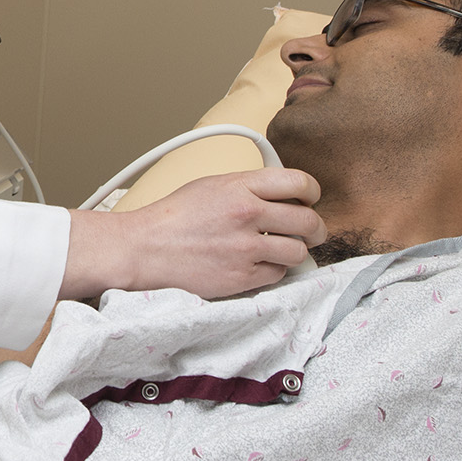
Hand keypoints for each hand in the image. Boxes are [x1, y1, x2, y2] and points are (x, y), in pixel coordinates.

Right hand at [62, 167, 324, 300]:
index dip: (312, 192)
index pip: (299, 183)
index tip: (311, 199)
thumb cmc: (173, 217)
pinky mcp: (242, 277)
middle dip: (315, 228)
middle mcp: (248, 215)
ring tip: (283, 250)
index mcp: (241, 187)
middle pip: (308, 220)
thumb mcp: (211, 185)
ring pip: (298, 251)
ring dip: (295, 251)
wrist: (146, 249)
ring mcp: (246, 249)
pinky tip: (260, 265)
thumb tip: (281, 193)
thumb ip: (247, 186)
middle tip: (312, 232)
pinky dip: (273, 271)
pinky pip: (277, 274)